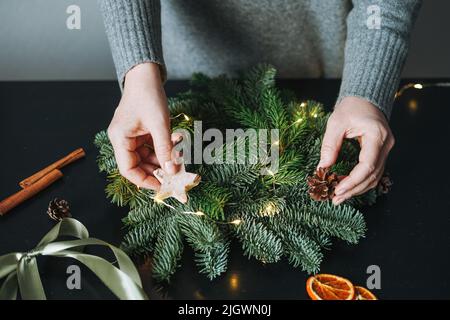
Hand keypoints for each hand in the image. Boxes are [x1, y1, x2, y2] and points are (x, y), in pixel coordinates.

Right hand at [107, 63, 177, 189]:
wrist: (146, 75)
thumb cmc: (148, 96)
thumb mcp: (160, 124)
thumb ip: (165, 149)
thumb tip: (172, 171)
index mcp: (120, 139)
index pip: (128, 170)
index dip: (145, 181)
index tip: (163, 185)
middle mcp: (122, 140)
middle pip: (138, 165)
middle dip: (157, 170)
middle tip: (175, 175)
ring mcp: (131, 136)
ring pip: (146, 158)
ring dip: (162, 160)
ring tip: (178, 159)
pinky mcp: (140, 132)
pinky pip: (151, 148)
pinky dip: (163, 150)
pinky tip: (175, 147)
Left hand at [318, 96, 394, 204]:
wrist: (364, 99)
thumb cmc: (351, 107)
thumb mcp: (336, 123)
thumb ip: (330, 145)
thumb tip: (322, 167)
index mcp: (376, 135)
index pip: (368, 165)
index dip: (353, 180)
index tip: (338, 189)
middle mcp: (385, 145)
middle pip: (372, 175)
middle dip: (353, 189)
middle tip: (335, 199)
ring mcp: (385, 150)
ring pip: (375, 177)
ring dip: (357, 189)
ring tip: (339, 197)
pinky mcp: (380, 153)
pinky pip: (373, 172)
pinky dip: (360, 182)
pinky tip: (348, 188)